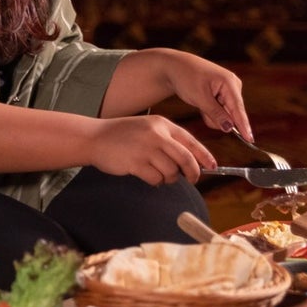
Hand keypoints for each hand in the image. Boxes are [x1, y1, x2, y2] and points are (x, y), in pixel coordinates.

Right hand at [79, 115, 215, 183]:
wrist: (94, 137)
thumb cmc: (121, 135)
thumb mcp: (147, 128)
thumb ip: (167, 140)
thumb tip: (190, 161)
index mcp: (162, 124)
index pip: (191, 141)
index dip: (204, 156)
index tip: (212, 166)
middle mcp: (156, 135)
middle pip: (186, 159)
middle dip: (193, 173)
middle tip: (192, 179)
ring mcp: (145, 149)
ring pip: (171, 172)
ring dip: (169, 178)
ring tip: (159, 175)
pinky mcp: (135, 163)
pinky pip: (155, 179)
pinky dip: (155, 181)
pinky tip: (147, 176)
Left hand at [150, 50, 251, 140]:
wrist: (175, 67)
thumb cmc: (186, 78)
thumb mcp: (199, 98)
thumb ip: (215, 114)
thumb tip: (229, 128)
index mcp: (229, 82)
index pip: (238, 109)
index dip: (243, 126)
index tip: (250, 140)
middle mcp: (233, 85)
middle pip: (231, 114)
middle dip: (216, 117)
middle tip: (201, 106)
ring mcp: (229, 89)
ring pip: (225, 115)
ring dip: (211, 114)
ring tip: (200, 101)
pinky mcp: (224, 94)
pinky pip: (221, 111)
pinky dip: (210, 111)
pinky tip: (202, 101)